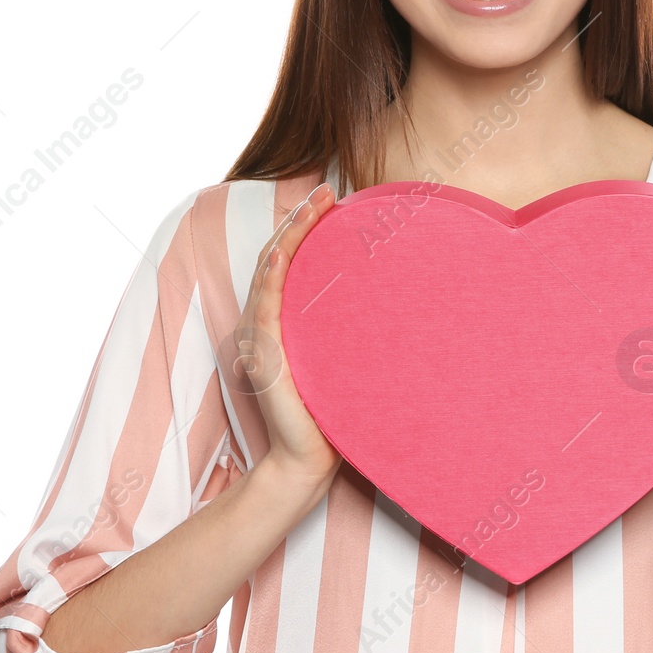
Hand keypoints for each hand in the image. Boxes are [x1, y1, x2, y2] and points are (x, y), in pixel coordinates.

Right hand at [227, 181, 343, 494]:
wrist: (308, 460)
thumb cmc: (331, 411)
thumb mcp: (340, 358)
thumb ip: (348, 328)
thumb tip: (393, 300)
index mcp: (281, 320)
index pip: (288, 261)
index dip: (304, 227)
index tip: (333, 200)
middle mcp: (263, 323)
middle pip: (276, 257)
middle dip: (299, 221)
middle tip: (326, 192)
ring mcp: (259, 339)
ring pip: (268, 274)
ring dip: (288, 237)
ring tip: (311, 208)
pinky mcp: (263, 358)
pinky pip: (264, 310)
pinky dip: (271, 279)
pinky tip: (282, 256)